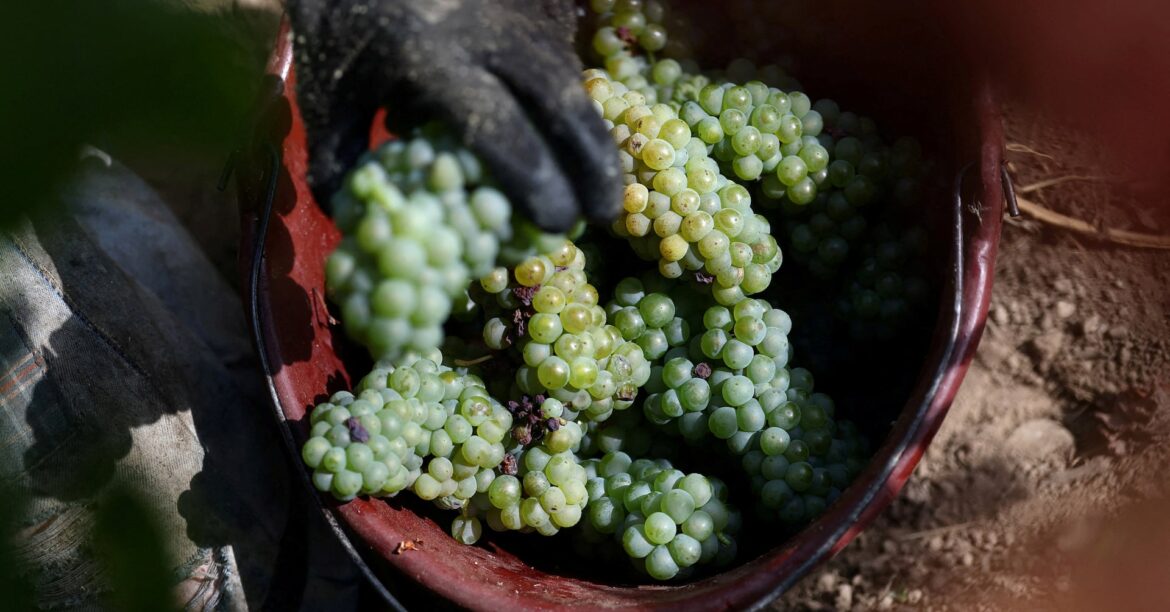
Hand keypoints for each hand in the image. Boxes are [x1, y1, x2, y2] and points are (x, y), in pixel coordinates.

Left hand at [287, 0, 621, 230]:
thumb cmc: (341, 26)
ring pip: (571, 77)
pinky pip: (562, 56)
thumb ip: (339, 159)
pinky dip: (573, 104)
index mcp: (427, 59)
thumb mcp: (326, 93)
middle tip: (604, 213)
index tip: (552, 223)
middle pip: (561, 101)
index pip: (497, 128)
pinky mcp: (530, 2)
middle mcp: (483, 32)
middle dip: (593, 161)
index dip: (533, 180)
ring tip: (599, 186)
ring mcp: (513, 12)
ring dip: (592, 135)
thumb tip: (360, 227)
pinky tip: (573, 142)